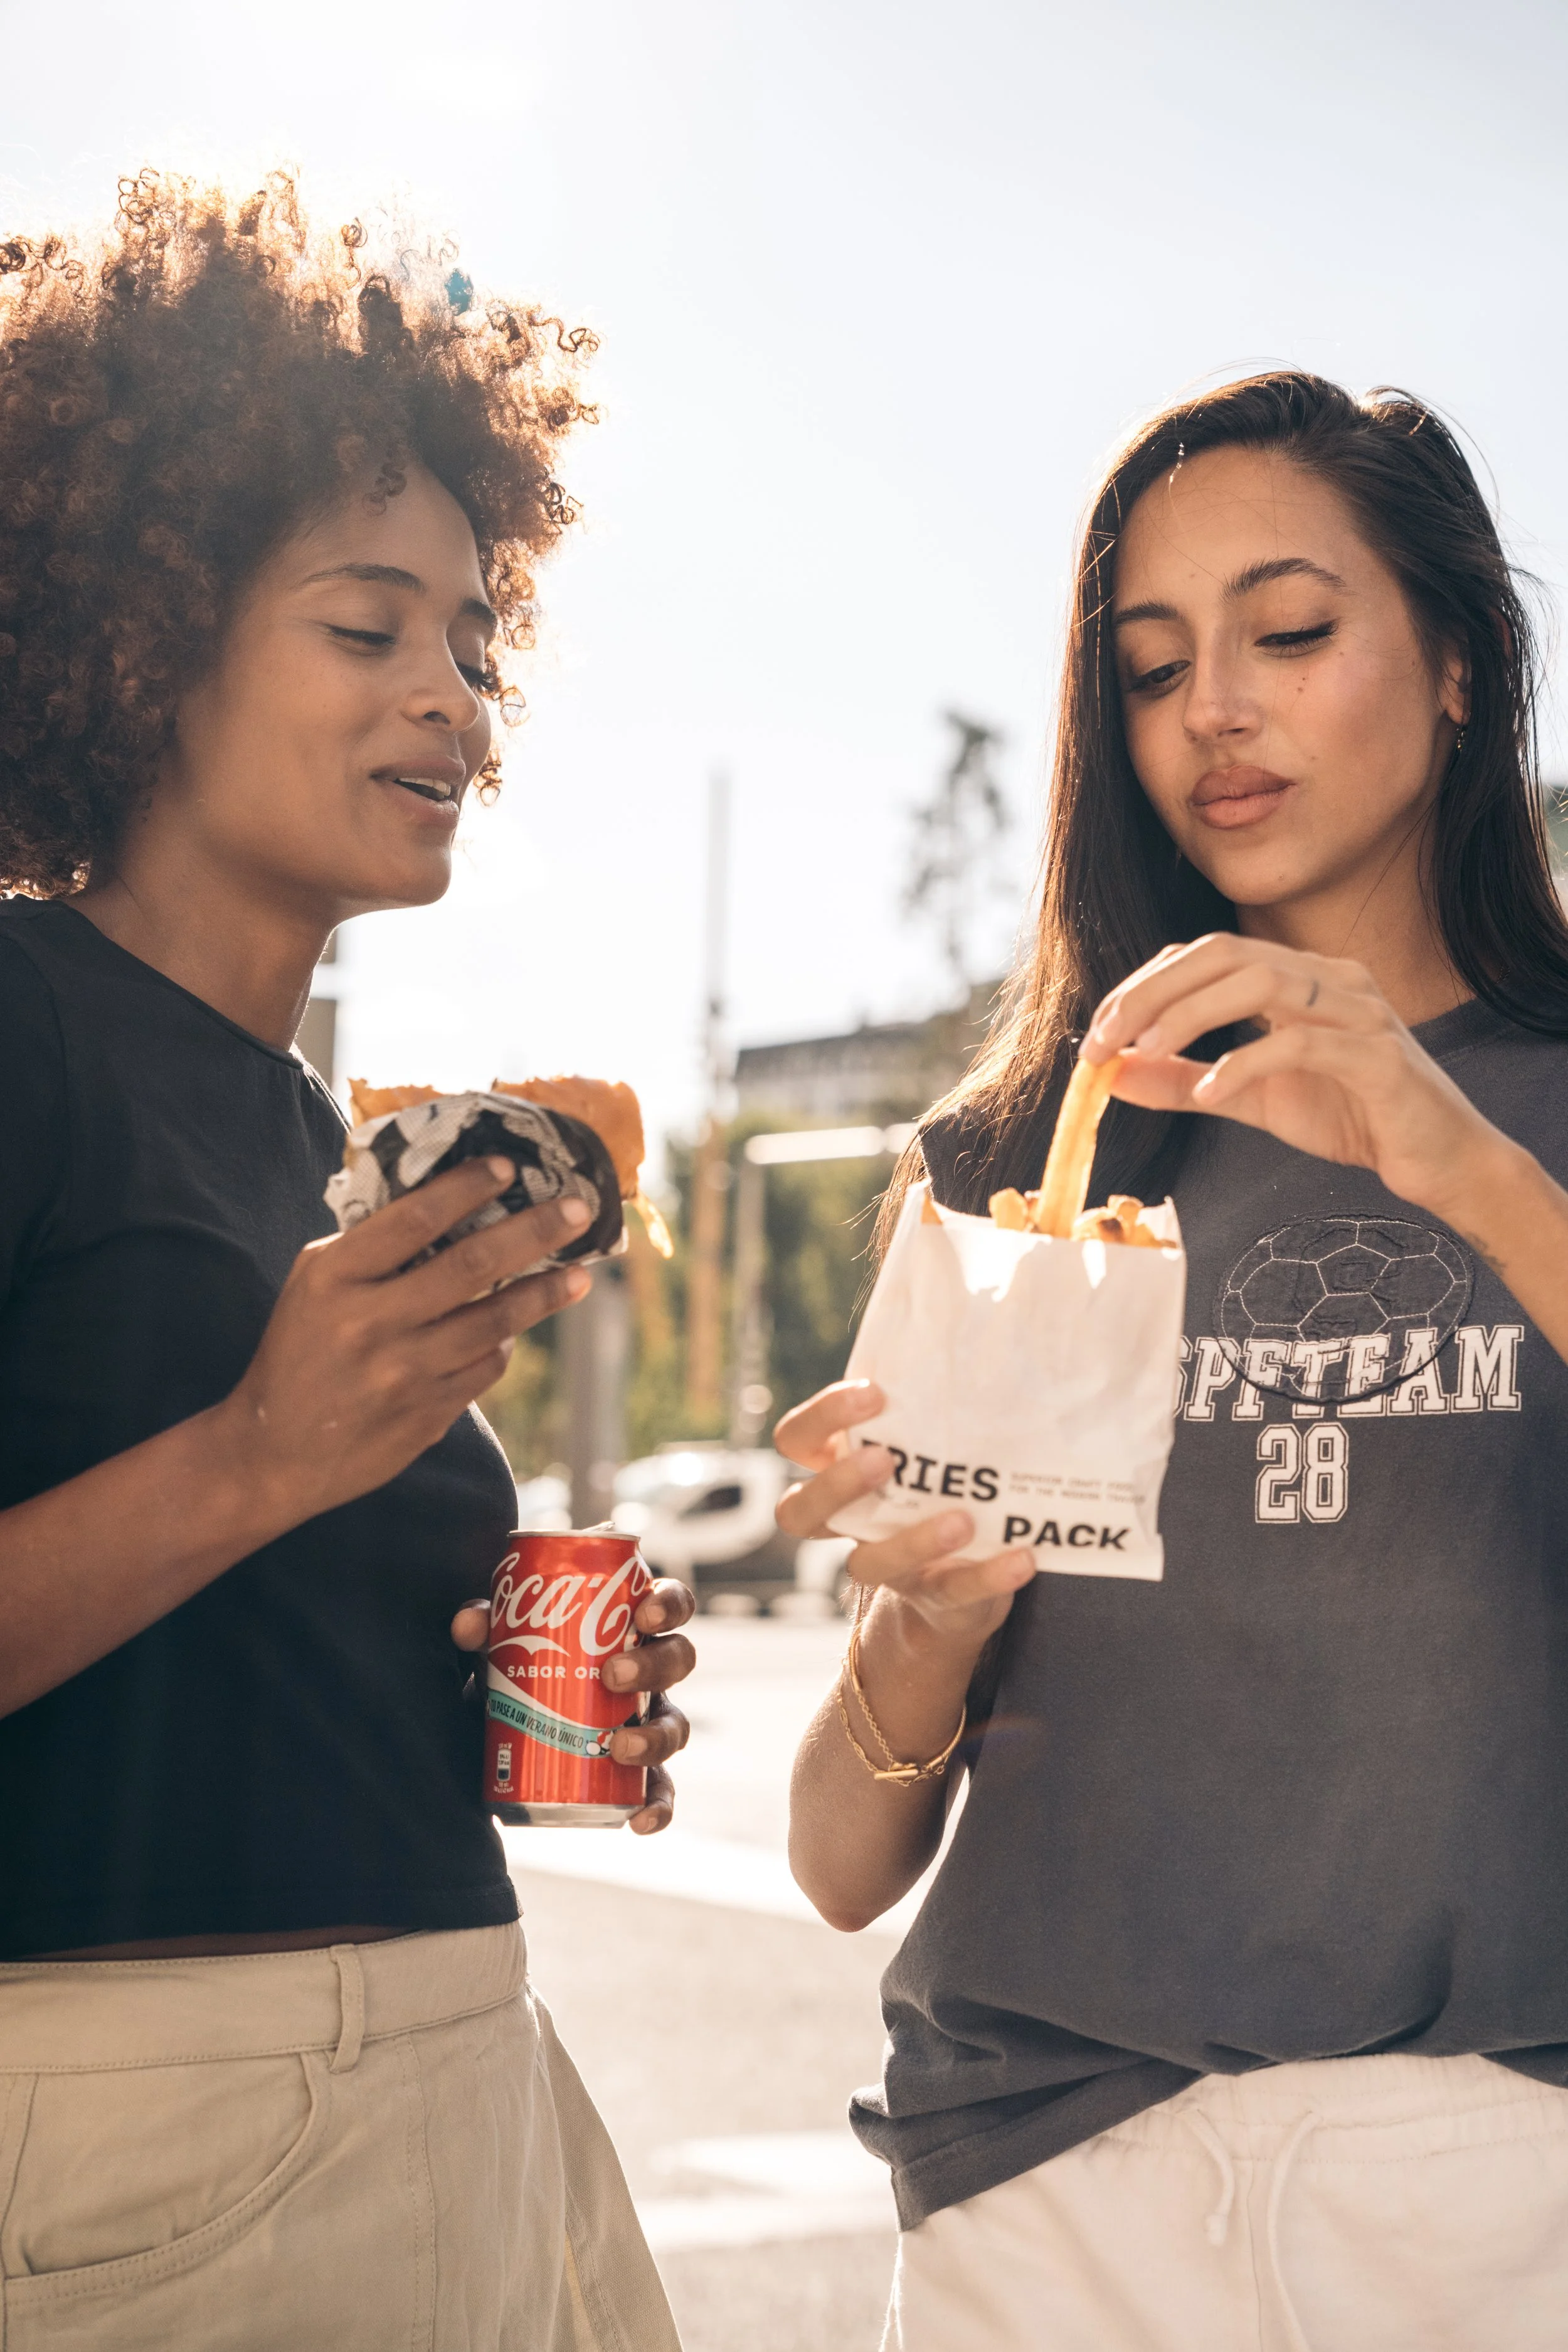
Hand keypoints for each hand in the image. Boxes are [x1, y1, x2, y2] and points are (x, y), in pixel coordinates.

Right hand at [223, 1159, 593, 1525]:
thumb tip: (449, 1203)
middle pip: (471, 1265)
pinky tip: (515, 1328)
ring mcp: (402, 1374)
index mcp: (335, 1278)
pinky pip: (485, 1368)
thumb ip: (371, 1247)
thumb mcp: (313, 1284)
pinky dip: (504, 1343)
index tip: (508, 1167)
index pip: (413, 1219)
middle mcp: (370, 1323)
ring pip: (494, 1322)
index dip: (466, 1188)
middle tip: (579, 1210)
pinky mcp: (427, 1415)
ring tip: (580, 1273)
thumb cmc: (298, 1351)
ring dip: (545, 1293)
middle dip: (534, 1232)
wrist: (273, 1452)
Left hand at [450, 1577, 694, 1835]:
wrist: (514, 1711)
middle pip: (678, 1660)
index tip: (643, 1615)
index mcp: (632, 1625)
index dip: (670, 1605)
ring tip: (620, 1747)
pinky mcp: (633, 1769)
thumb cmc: (526, 1656)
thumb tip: (467, 1625)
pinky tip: (639, 1821)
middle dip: (653, 1667)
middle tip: (612, 1676)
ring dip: (655, 1737)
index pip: (672, 1602)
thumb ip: (487, 1623)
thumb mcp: (506, 1635)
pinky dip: (658, 1807)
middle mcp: (649, 1672)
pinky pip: (660, 1789)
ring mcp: (647, 1720)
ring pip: (676, 1725)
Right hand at [774, 1381, 1030, 1655]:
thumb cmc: (941, 1483)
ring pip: (869, 1565)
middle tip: (884, 1458)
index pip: (797, 1440)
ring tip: (962, 1519)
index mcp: (838, 1469)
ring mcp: (887, 1566)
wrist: (963, 1582)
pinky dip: (988, 1577)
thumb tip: (975, 1310)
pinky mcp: (934, 1598)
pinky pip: (954, 1593)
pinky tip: (1022, 1557)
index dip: (823, 1417)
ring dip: (913, 1541)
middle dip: (838, 1483)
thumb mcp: (928, 1441)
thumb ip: (932, 1398)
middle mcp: (849, 1522)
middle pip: (800, 1512)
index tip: (873, 1392)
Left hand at [1084, 932, 1514, 1224]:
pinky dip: (1244, 1063)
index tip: (1098, 1033)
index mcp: (1300, 976)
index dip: (1145, 984)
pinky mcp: (1378, 1058)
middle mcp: (1330, 977)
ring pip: (1261, 979)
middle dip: (1153, 992)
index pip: (1208, 953)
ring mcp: (1358, 1011)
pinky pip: (1302, 1043)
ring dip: (1190, 1014)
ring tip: (1144, 1053)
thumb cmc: (1352, 1118)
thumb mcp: (1253, 1100)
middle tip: (1102, 1040)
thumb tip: (1113, 1076)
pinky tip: (1209, 1093)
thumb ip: (1186, 1082)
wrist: (1439, 1160)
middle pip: (1225, 952)